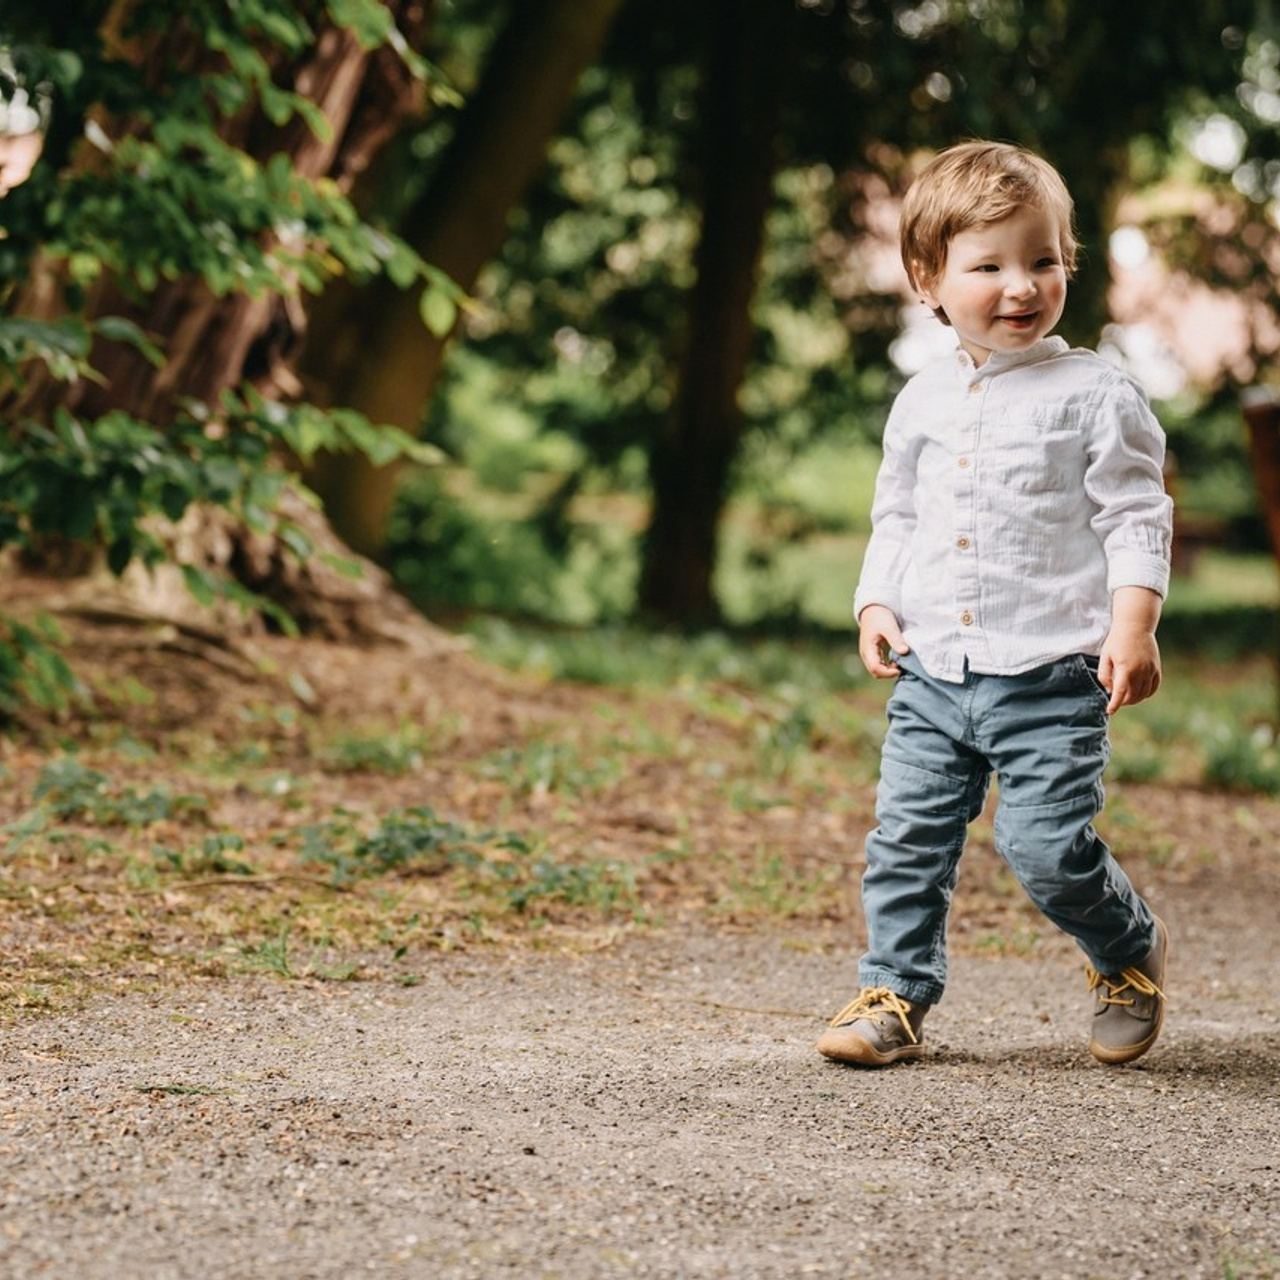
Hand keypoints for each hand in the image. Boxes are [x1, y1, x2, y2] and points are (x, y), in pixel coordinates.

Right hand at [857, 604, 908, 678]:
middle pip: (874, 672)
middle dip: (888, 673)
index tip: (900, 669)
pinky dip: (887, 666)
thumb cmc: (880, 616)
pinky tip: (896, 660)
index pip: (875, 668)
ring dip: (888, 670)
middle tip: (901, 667)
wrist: (873, 609)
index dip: (888, 673)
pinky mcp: (872, 652)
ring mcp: (868, 653)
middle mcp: (866, 654)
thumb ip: (896, 640)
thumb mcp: (889, 627)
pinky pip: (878, 664)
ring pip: (876, 669)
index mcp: (868, 649)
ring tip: (899, 663)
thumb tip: (905, 652)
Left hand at [1098, 586, 1162, 713]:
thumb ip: (1105, 675)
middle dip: (1123, 702)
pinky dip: (1147, 694)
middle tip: (1115, 701)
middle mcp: (1140, 671)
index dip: (1114, 704)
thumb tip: (1109, 690)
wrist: (1135, 626)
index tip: (1109, 711)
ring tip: (1125, 698)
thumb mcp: (1105, 656)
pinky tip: (1139, 694)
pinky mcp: (1156, 667)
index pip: (1119, 693)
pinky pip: (1154, 687)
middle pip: (1132, 696)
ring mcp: (1150, 670)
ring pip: (1143, 694)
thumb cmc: (1116, 641)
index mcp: (1125, 668)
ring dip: (1134, 699)